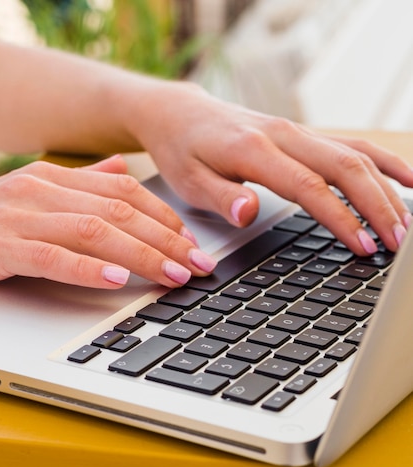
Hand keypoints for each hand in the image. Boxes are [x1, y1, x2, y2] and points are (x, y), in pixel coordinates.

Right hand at [0, 156, 217, 299]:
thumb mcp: (26, 197)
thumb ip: (76, 184)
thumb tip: (120, 168)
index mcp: (48, 177)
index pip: (123, 189)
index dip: (164, 214)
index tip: (193, 240)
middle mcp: (36, 189)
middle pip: (118, 210)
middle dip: (167, 238)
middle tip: (200, 264)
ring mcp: (15, 216)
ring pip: (94, 231)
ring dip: (142, 254)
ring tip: (175, 275)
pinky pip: (51, 256)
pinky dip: (89, 267)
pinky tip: (119, 278)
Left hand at [132, 83, 412, 254]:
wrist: (181, 115)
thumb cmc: (183, 150)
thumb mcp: (188, 181)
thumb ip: (221, 197)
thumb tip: (248, 212)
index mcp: (254, 151)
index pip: (309, 187)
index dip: (341, 218)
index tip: (363, 246)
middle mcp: (282, 136)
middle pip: (345, 168)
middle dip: (378, 207)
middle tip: (397, 244)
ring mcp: (296, 133)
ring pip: (355, 155)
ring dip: (386, 188)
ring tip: (406, 224)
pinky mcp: (302, 135)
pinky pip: (351, 145)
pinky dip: (382, 161)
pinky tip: (406, 179)